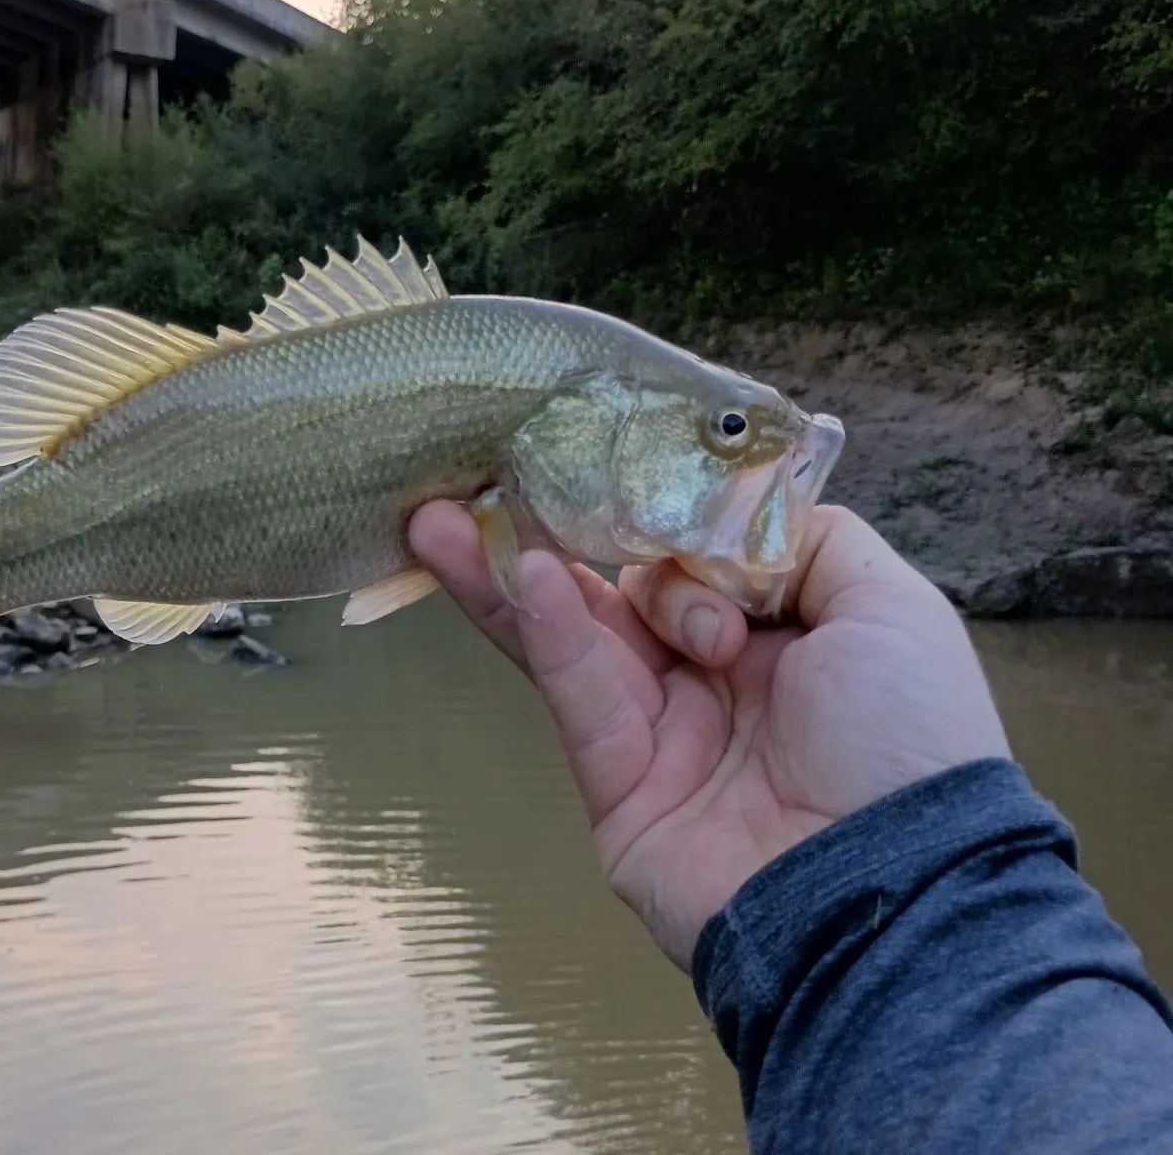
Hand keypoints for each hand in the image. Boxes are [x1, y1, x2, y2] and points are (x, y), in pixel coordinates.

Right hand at [409, 502, 1009, 969]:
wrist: (895, 891)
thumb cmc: (908, 738)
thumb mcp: (889, 608)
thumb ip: (809, 539)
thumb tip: (731, 509)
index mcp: (780, 635)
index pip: (694, 556)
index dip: (652, 512)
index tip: (604, 459)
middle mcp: (715, 678)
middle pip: (618, 591)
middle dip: (556, 534)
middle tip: (486, 477)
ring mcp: (664, 733)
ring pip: (576, 635)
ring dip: (510, 572)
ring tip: (442, 518)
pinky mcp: (618, 785)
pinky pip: (581, 692)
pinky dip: (550, 630)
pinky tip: (522, 573)